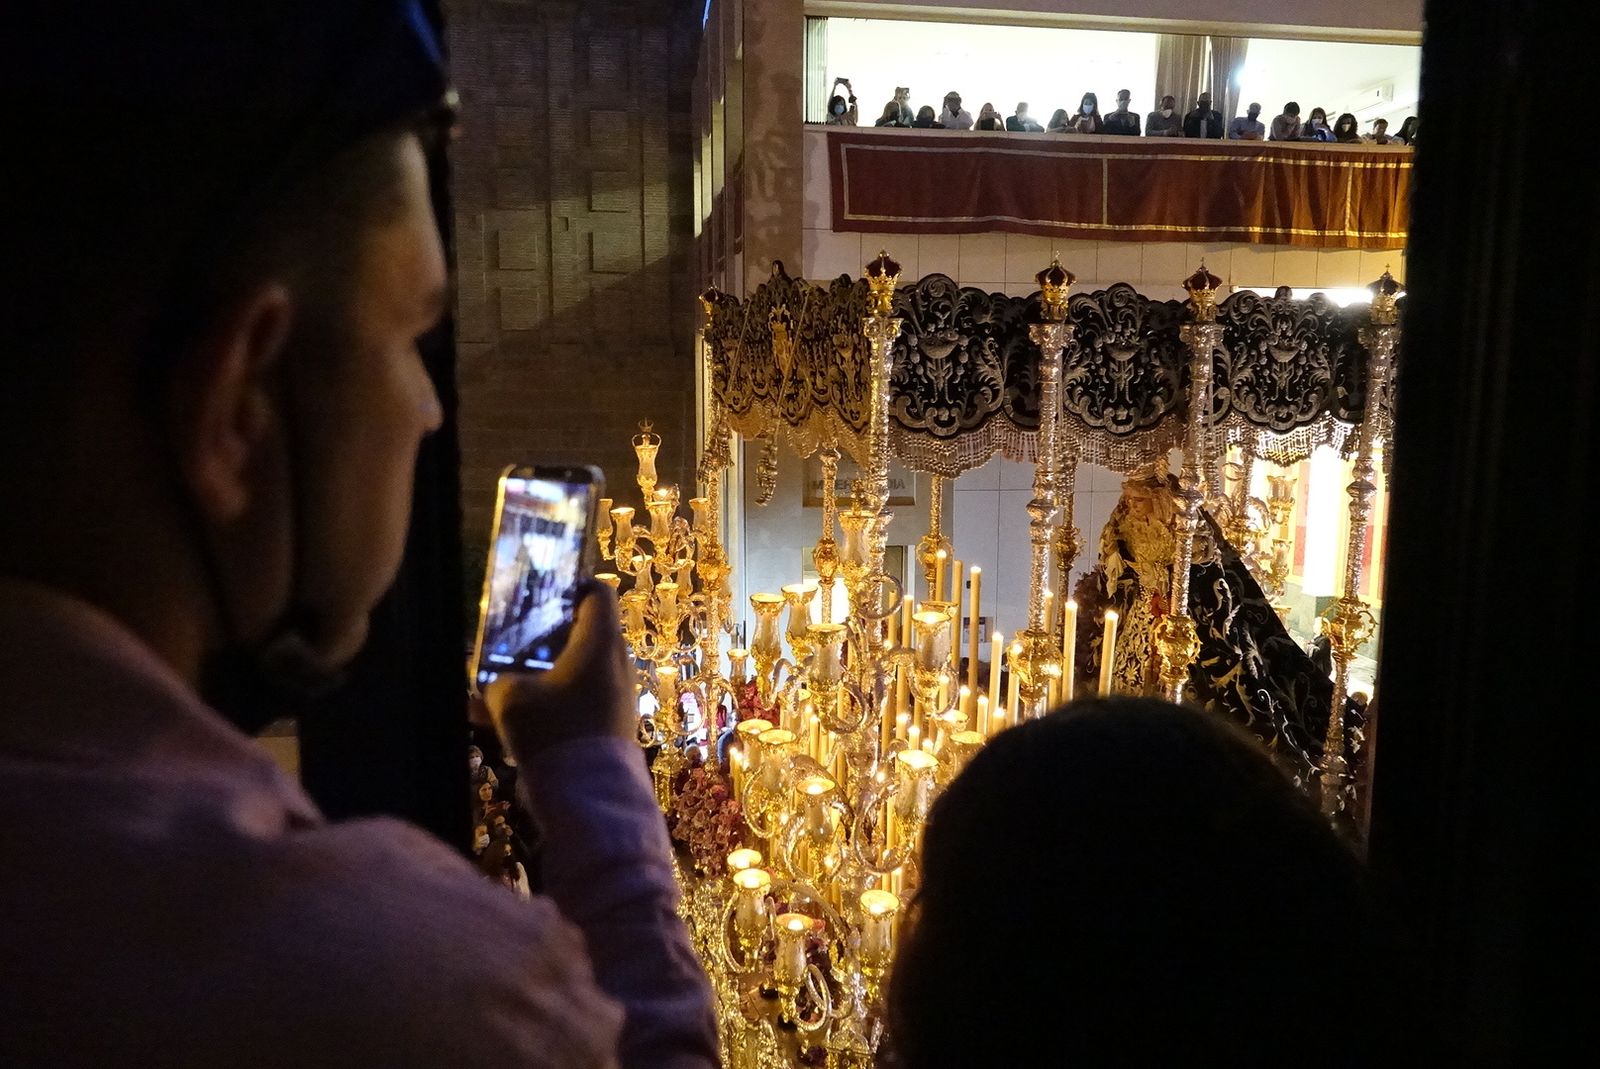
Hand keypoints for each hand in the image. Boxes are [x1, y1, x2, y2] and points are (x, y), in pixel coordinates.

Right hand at [484, 583, 637, 760]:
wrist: (589, 795)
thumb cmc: (554, 730)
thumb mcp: (511, 699)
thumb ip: (496, 683)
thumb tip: (489, 687)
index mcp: (601, 642)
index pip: (598, 592)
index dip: (571, 586)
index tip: (540, 595)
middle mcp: (616, 663)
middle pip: (583, 633)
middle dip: (544, 637)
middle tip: (509, 641)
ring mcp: (616, 695)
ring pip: (574, 672)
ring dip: (538, 675)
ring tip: (493, 688)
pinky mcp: (609, 724)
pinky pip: (574, 703)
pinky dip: (544, 705)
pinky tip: (497, 723)